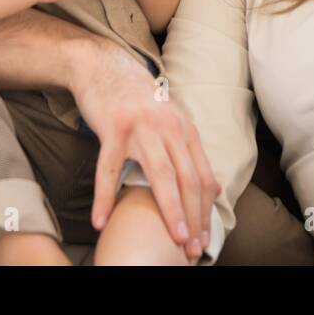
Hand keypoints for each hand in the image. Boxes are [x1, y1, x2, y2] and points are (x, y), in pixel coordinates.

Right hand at [69, 40, 219, 260]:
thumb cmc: (135, 99)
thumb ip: (188, 151)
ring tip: (173, 239)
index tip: (203, 239)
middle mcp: (169, 128)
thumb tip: (213, 189)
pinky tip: (101, 221)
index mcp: (185, 129)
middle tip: (192, 249)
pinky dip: (105, 197)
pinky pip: (109, 169)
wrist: (103, 65)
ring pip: (160, 175)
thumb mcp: (170, 119)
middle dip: (194, 217)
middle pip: (188, 179)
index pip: (203, 177)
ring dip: (170, 210)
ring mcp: (142, 127)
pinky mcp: (113, 127)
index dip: (205, 211)